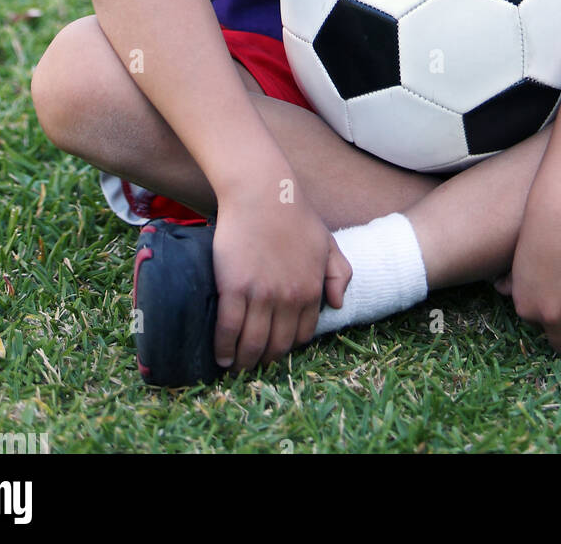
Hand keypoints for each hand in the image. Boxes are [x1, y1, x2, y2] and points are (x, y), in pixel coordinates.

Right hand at [211, 184, 351, 370]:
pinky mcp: (234, 288)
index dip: (287, 346)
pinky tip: (220, 356)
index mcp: (311, 289)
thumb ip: (339, 274)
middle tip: (253, 365)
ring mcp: (261, 295)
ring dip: (244, 363)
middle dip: (265, 361)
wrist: (262, 193)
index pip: (302, 335)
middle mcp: (289, 298)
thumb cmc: (294, 215)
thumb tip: (336, 305)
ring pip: (253, 344)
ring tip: (235, 367)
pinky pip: (228, 330)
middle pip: (277, 346)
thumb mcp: (328, 243)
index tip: (275, 349)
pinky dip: (224, 349)